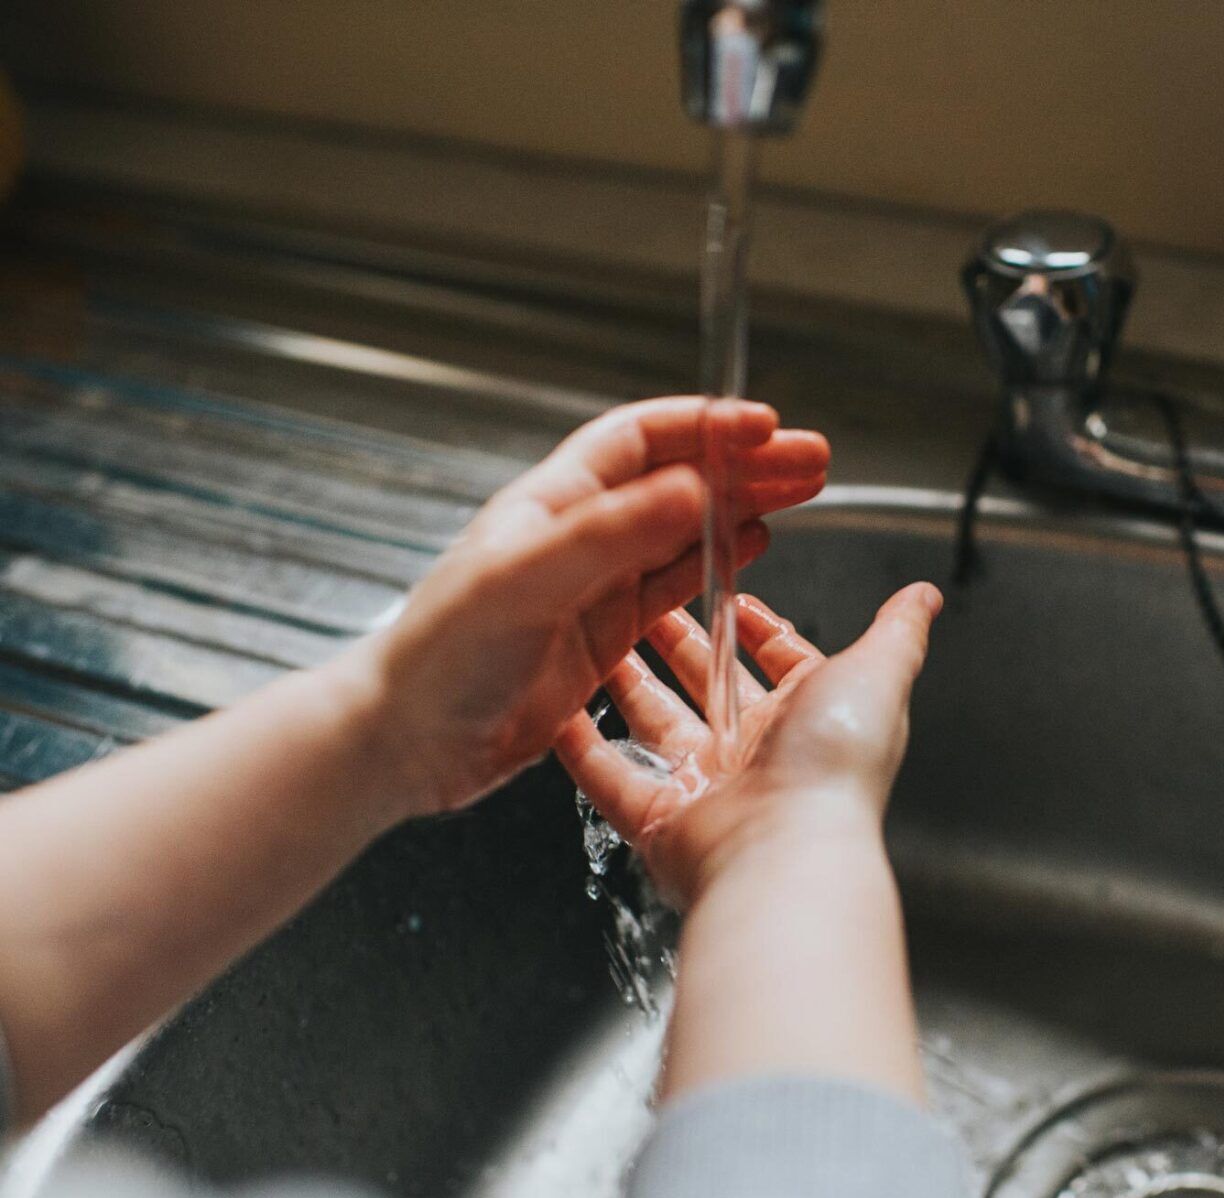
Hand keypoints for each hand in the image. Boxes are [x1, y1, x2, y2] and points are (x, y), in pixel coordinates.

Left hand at [353, 397, 828, 813]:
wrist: (405, 741)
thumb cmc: (439, 656)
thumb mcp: (526, 581)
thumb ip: (612, 534)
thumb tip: (692, 488)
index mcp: (552, 503)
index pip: (643, 440)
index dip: (706, 426)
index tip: (764, 424)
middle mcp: (576, 536)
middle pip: (677, 479)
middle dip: (746, 462)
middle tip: (811, 459)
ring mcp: (592, 587)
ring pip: (685, 529)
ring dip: (742, 506)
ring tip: (799, 493)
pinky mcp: (603, 637)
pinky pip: (673, 588)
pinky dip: (718, 563)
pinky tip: (751, 548)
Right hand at [556, 583, 942, 907]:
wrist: (786, 852)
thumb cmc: (835, 767)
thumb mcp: (877, 674)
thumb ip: (897, 632)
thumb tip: (925, 595)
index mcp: (810, 717)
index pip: (779, 659)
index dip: (752, 624)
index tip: (721, 585)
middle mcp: (759, 753)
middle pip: (708, 685)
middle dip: (676, 641)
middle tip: (639, 597)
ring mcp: (707, 788)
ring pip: (655, 723)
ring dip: (625, 680)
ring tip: (594, 633)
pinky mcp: (659, 820)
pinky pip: (610, 777)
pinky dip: (581, 747)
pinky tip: (554, 708)